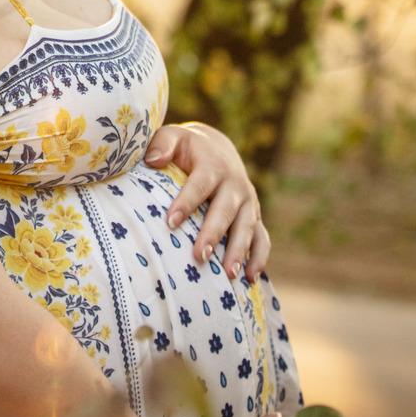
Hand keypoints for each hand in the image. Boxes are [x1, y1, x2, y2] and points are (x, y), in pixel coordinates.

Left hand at [143, 121, 269, 280]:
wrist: (217, 149)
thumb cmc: (187, 149)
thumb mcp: (174, 138)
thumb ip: (162, 144)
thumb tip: (153, 159)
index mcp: (213, 164)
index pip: (199, 185)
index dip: (186, 202)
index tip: (170, 222)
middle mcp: (235, 183)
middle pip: (225, 210)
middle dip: (214, 233)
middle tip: (199, 256)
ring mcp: (248, 201)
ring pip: (247, 226)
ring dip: (239, 250)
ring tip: (229, 275)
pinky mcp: (255, 216)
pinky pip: (262, 237)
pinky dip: (260, 257)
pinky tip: (251, 279)